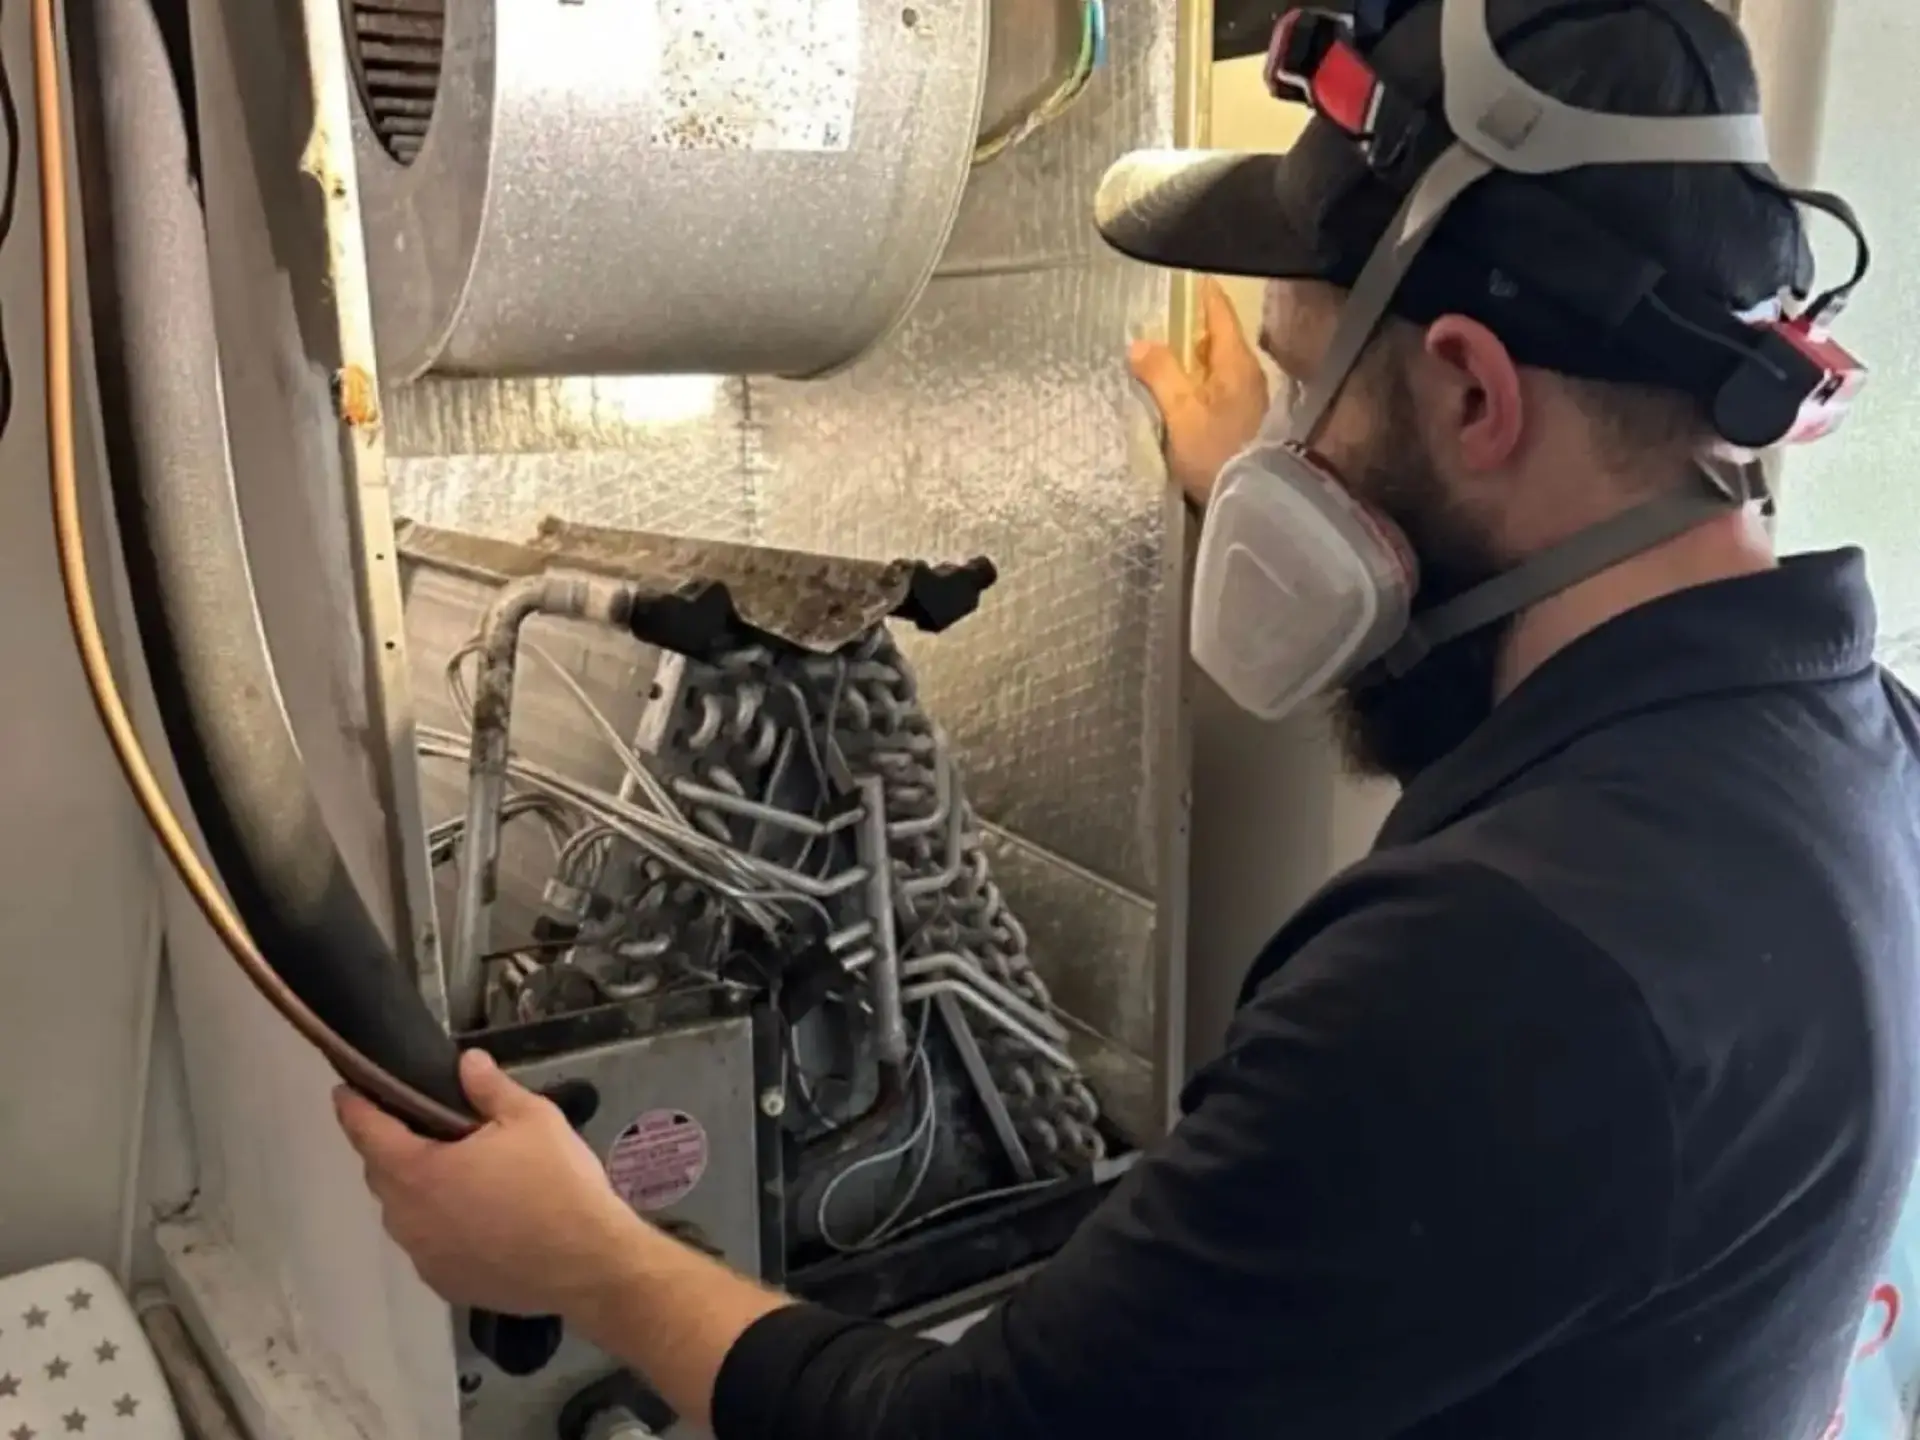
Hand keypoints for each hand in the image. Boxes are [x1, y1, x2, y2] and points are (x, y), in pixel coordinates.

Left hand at [335, 1049, 641, 1317]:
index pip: (367, 1132)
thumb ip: (491, 1088)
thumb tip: (466, 1062)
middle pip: (381, 1174)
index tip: (346, 1091)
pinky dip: (439, 1227)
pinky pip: (428, 1245)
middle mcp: (407, 1218)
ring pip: (404, 1213)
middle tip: (423, 1127)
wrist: (588, 1264)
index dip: (354, 1108)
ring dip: (417, 1190)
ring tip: (455, 1175)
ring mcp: (423, 1257)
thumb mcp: (532, 1119)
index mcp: (418, 1171)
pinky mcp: (445, 1284)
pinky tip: (475, 1221)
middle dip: (391, 1148)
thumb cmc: (557, 1183)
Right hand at [1128, 277, 1269, 507]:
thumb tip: (1139, 342)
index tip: (1181, 276)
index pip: (1220, 312)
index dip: (1200, 291)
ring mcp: (1250, 399)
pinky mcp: (1245, 422)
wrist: (1254, 502)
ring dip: (1191, 358)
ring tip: (1159, 355)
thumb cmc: (1217, 454)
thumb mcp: (1182, 414)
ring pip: (1216, 366)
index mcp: (1237, 362)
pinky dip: (1197, 382)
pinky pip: (1216, 389)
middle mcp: (1249, 374)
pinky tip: (1178, 393)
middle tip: (1156, 317)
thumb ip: (1161, 374)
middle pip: (1217, 338)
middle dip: (1189, 327)